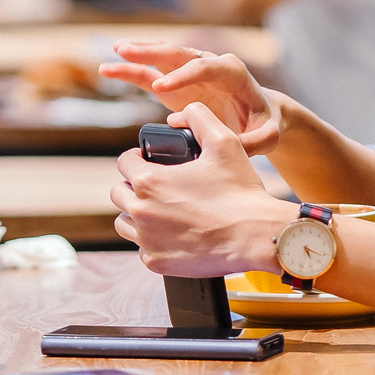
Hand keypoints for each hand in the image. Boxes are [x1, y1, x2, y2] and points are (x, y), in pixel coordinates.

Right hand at [99, 40, 284, 153]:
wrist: (259, 115)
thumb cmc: (263, 123)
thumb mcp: (267, 135)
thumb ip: (255, 141)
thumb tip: (228, 144)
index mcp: (232, 74)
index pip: (206, 67)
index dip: (183, 76)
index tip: (161, 88)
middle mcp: (209, 65)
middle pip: (179, 53)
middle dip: (153, 52)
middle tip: (126, 52)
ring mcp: (190, 72)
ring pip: (162, 57)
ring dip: (139, 53)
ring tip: (115, 51)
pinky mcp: (176, 83)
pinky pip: (151, 73)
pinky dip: (132, 69)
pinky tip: (109, 68)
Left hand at [109, 102, 288, 276]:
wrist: (256, 236)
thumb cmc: (241, 192)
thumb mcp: (224, 142)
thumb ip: (199, 117)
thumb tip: (183, 112)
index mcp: (149, 181)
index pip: (124, 162)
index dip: (136, 158)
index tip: (148, 161)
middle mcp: (140, 211)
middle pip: (118, 193)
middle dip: (133, 187)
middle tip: (157, 187)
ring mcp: (146, 239)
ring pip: (124, 222)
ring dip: (137, 214)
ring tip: (161, 210)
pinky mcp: (156, 262)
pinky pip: (142, 248)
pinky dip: (152, 241)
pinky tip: (172, 233)